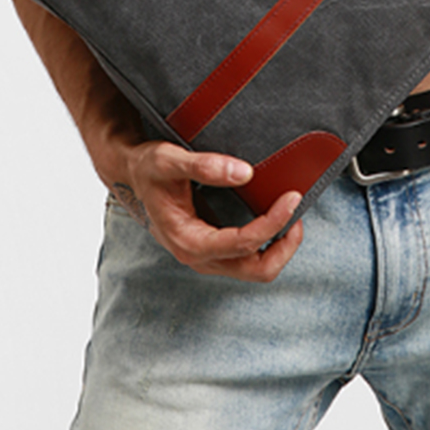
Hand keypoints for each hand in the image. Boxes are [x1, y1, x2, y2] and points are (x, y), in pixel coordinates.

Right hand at [112, 141, 303, 281]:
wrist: (131, 176)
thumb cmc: (148, 168)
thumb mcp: (168, 159)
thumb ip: (205, 166)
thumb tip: (245, 173)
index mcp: (188, 240)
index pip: (242, 242)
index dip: (273, 222)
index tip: (292, 197)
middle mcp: (198, 257)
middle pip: (257, 270)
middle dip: (284, 245)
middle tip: (297, 211)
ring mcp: (207, 257)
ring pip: (256, 269)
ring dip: (280, 247)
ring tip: (291, 214)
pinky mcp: (214, 250)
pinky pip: (249, 259)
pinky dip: (269, 243)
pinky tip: (274, 217)